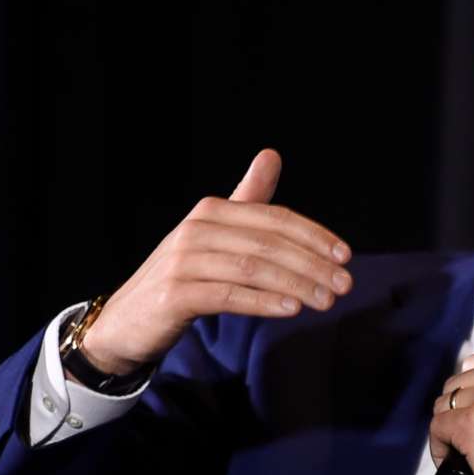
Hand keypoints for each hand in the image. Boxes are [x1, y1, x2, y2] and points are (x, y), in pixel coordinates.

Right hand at [77, 148, 354, 374]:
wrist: (128, 320)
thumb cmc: (182, 277)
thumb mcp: (214, 236)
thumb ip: (246, 200)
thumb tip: (271, 154)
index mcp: (211, 211)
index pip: (275, 218)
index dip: (314, 236)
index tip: (346, 257)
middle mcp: (196, 229)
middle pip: (268, 243)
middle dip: (312, 264)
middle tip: (345, 285)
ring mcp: (184, 261)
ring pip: (253, 269)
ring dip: (296, 285)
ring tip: (326, 301)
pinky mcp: (176, 294)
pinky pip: (230, 295)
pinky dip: (264, 302)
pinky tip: (291, 309)